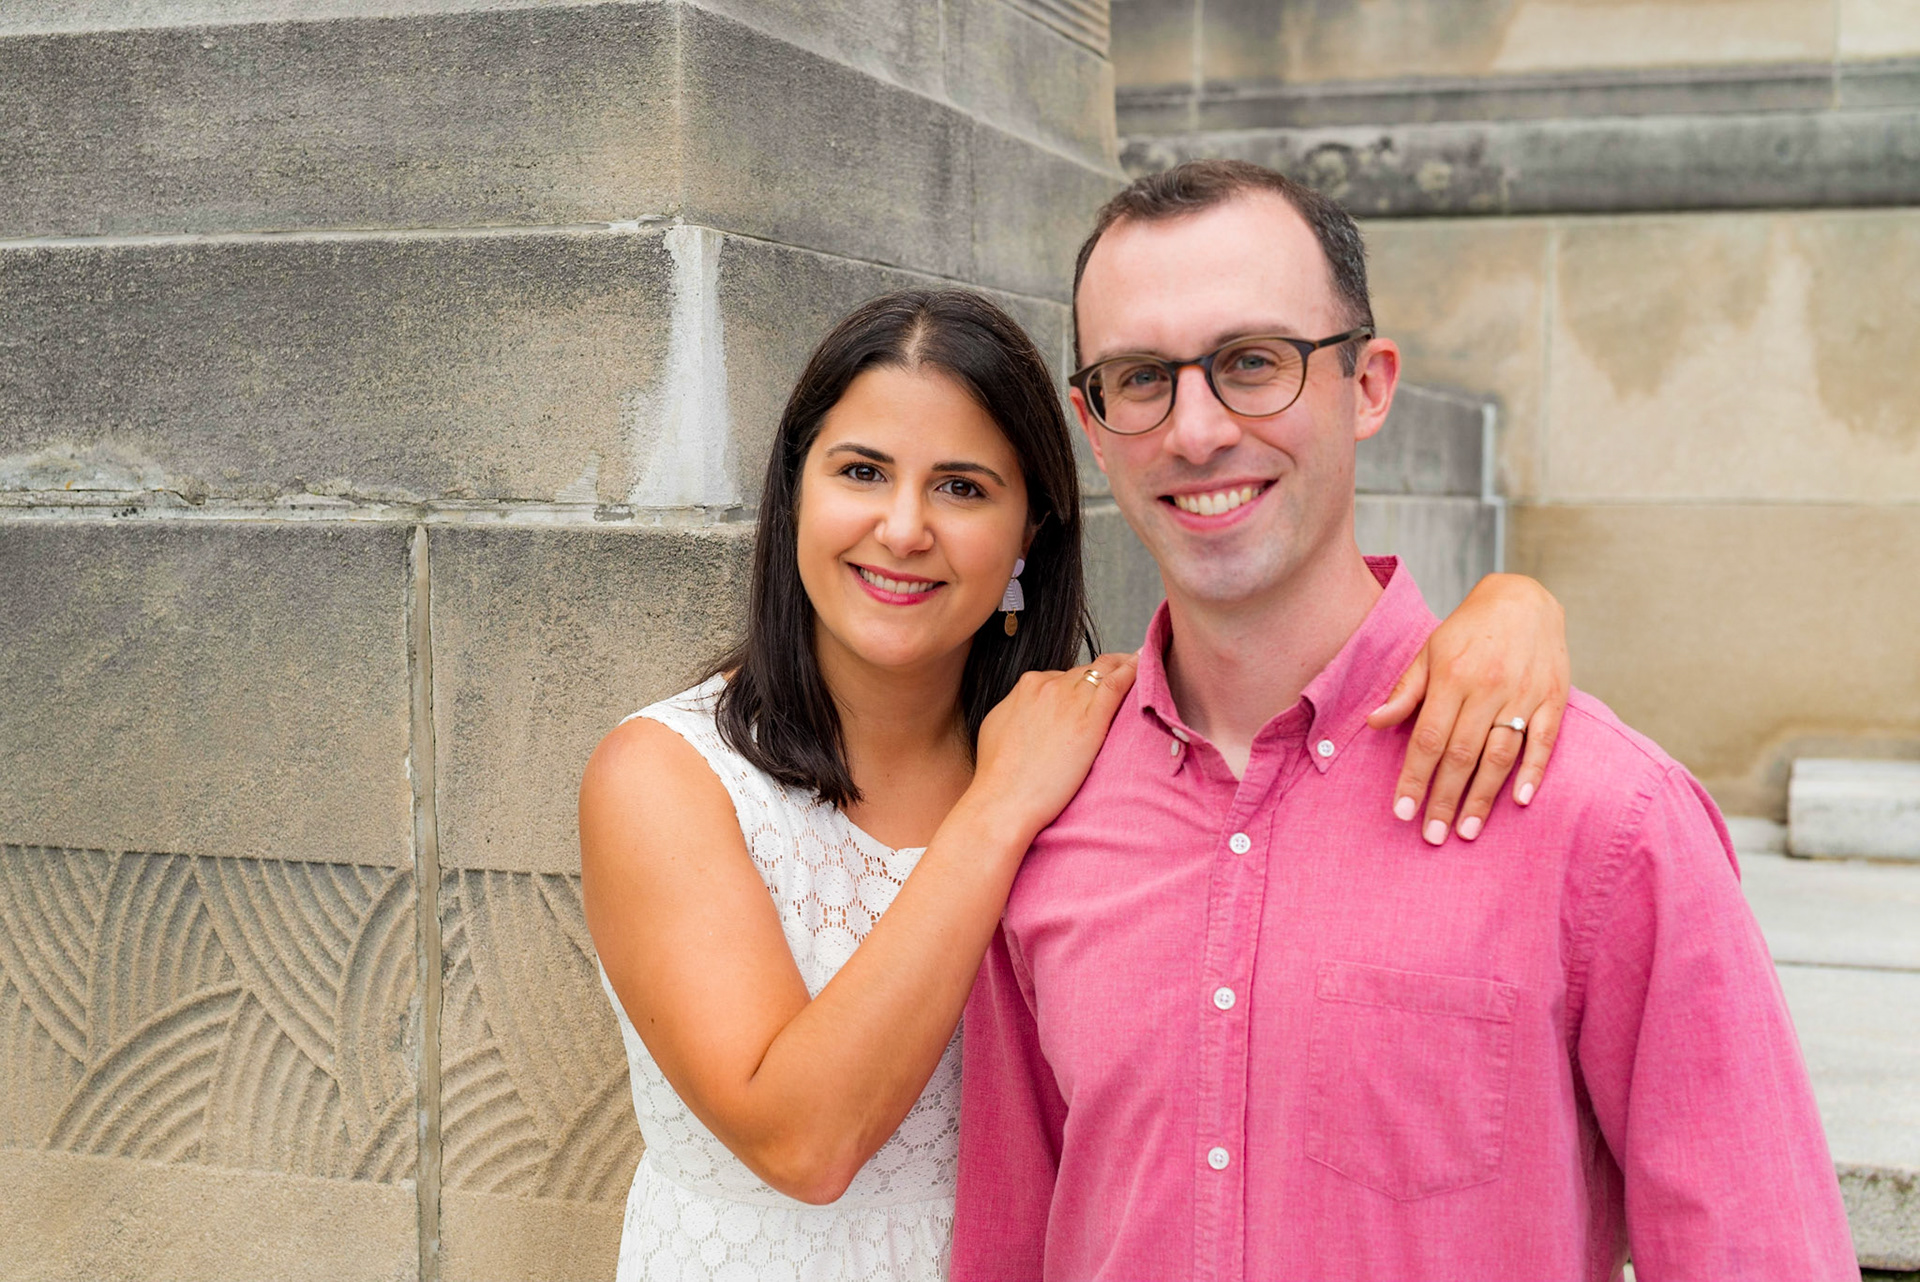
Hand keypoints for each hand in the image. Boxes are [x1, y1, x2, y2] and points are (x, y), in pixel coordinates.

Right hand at [966, 652, 1139, 845]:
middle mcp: (1049, 685)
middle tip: (1125, 671)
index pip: (1062, 676)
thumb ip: (1019, 711)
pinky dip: (1133, 670)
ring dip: (1122, 665)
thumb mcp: (999, 727)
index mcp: (1028, 686)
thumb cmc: (997, 774)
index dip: (1080, 684)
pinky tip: (1144, 664)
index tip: (1091, 691)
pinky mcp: (1091, 720)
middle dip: (1102, 674)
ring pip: (1103, 671)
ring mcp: (1071, 700)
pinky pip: (1116, 684)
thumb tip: (1029, 711)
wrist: (1004, 799)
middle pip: (1084, 673)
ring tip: (1140, 662)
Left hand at [1366, 574, 1569, 843]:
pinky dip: (1533, 772)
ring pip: (1500, 755)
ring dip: (1483, 797)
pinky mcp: (1554, 698)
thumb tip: (1374, 723)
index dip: (1414, 778)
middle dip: (1444, 799)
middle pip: (1461, 754)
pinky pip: (1543, 741)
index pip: (1428, 739)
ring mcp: (1523, 694)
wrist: (1525, 598)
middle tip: (1432, 835)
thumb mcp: (1430, 651)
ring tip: (1467, 831)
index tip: (1401, 812)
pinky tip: (1519, 801)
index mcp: (1452, 677)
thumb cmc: (1469, 630)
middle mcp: (1487, 688)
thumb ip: (1406, 691)